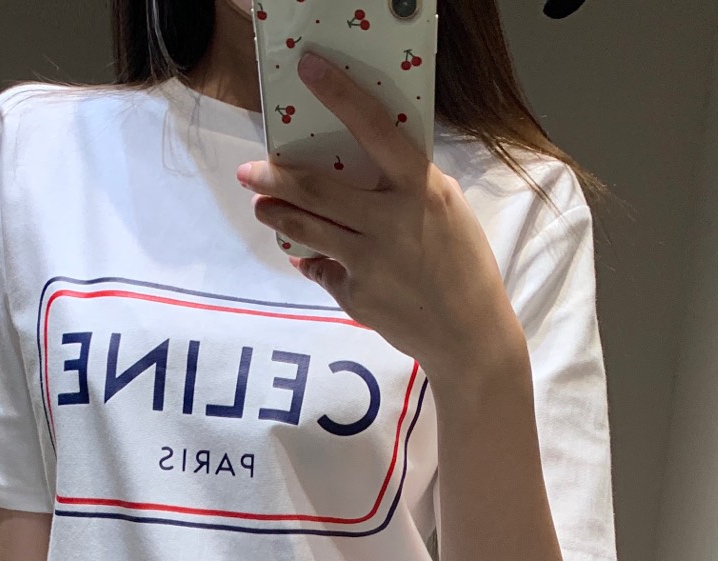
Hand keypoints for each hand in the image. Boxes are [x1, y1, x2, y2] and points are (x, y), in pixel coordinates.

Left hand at [235, 49, 523, 379]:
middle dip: (274, 177)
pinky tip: (306, 255)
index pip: (375, 129)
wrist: (468, 334)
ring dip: (278, 215)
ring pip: (307, 229)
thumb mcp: (446, 209)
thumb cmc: (462, 264)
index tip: (309, 70)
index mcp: (420, 188)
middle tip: (249, 171)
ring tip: (263, 207)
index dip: (339, 95)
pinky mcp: (356, 296)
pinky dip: (313, 260)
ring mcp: (370, 262)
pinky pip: (322, 270)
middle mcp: (391, 221)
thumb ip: (407, 186)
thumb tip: (362, 168)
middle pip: (317, 190)